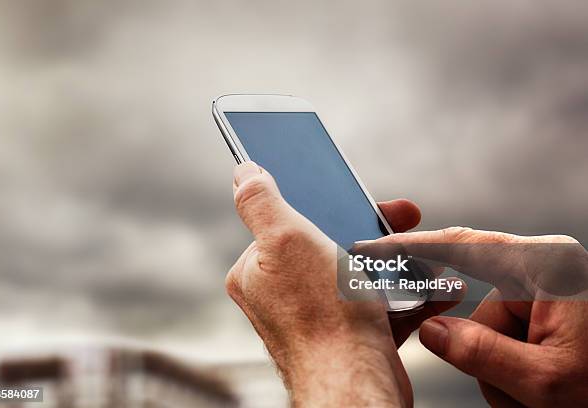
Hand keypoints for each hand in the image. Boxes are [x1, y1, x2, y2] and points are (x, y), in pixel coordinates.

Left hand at [227, 162, 416, 406]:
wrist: (357, 388)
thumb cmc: (320, 318)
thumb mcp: (285, 240)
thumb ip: (261, 202)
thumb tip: (244, 173)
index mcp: (258, 270)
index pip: (289, 221)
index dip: (326, 202)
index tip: (356, 194)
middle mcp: (282, 294)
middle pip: (328, 243)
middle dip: (371, 231)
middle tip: (402, 219)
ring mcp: (316, 315)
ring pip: (358, 273)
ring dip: (395, 261)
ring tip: (424, 256)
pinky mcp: (347, 335)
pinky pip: (377, 303)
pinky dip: (406, 293)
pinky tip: (432, 286)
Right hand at [382, 228, 587, 406]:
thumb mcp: (547, 381)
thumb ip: (480, 353)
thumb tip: (432, 331)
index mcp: (547, 265)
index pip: (463, 245)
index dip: (411, 248)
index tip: (373, 250)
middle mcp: (544, 269)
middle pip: (475, 303)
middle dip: (484, 354)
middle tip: (515, 389)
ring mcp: (545, 293)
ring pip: (488, 330)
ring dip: (502, 372)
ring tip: (540, 399)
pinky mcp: (546, 314)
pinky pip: (504, 339)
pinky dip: (511, 372)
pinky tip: (538, 390)